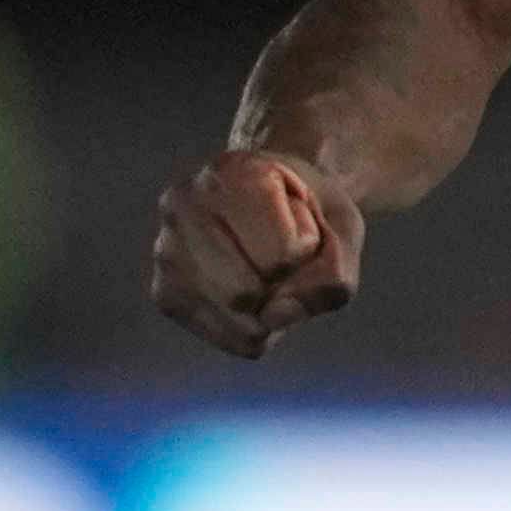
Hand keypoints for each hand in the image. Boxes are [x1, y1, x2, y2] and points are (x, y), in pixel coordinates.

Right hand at [148, 143, 362, 357]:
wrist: (274, 199)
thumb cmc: (310, 212)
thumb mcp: (345, 229)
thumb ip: (332, 275)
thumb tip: (272, 318)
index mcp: (231, 172)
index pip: (282, 254)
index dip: (307, 250)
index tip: (300, 223)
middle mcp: (184, 205)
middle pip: (247, 292)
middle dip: (283, 285)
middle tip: (282, 252)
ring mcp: (166, 251)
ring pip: (239, 321)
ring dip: (271, 308)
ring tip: (263, 268)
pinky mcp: (164, 293)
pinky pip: (231, 338)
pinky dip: (256, 326)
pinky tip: (250, 288)